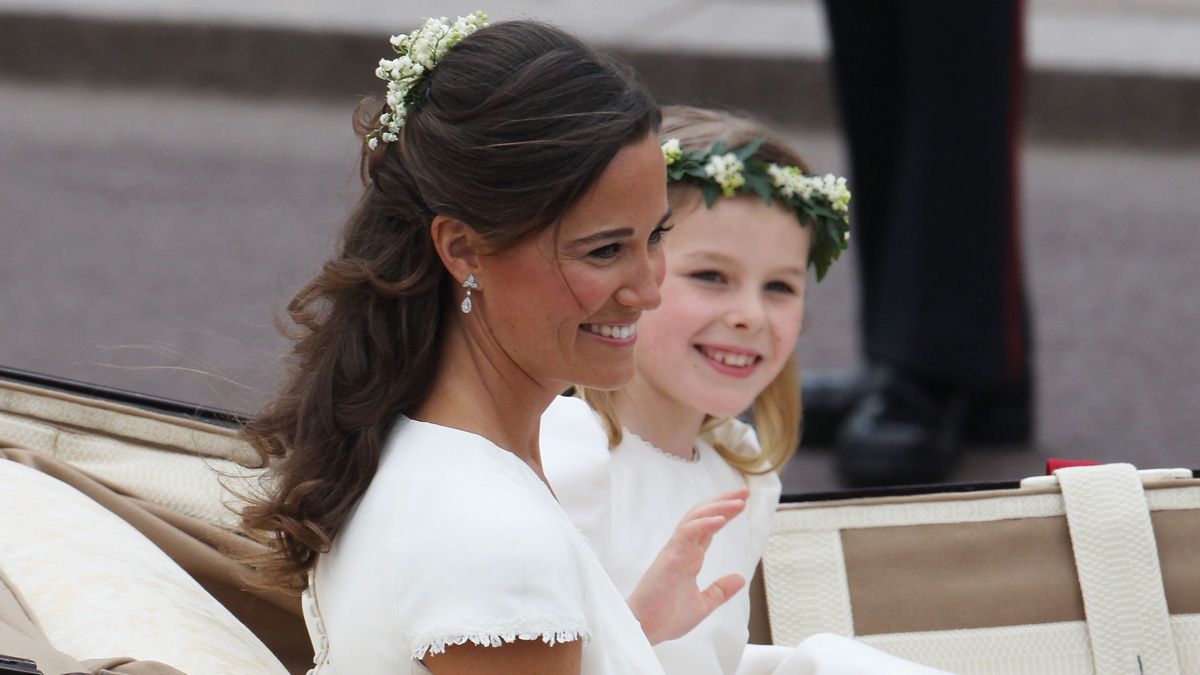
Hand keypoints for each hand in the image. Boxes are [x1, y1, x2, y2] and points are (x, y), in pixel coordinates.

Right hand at [626, 488, 748, 644]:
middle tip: (743, 492)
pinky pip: (687, 533)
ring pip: (695, 518)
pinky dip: (704, 524)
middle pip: (702, 515)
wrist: (646, 630)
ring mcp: (675, 550)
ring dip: (717, 507)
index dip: (724, 513)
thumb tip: (740, 578)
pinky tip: (721, 519)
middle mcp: (682, 549)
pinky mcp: (670, 557)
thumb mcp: (703, 604)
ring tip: (738, 501)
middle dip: (723, 501)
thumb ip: (720, 590)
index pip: (707, 527)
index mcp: (689, 557)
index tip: (741, 503)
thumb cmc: (666, 618)